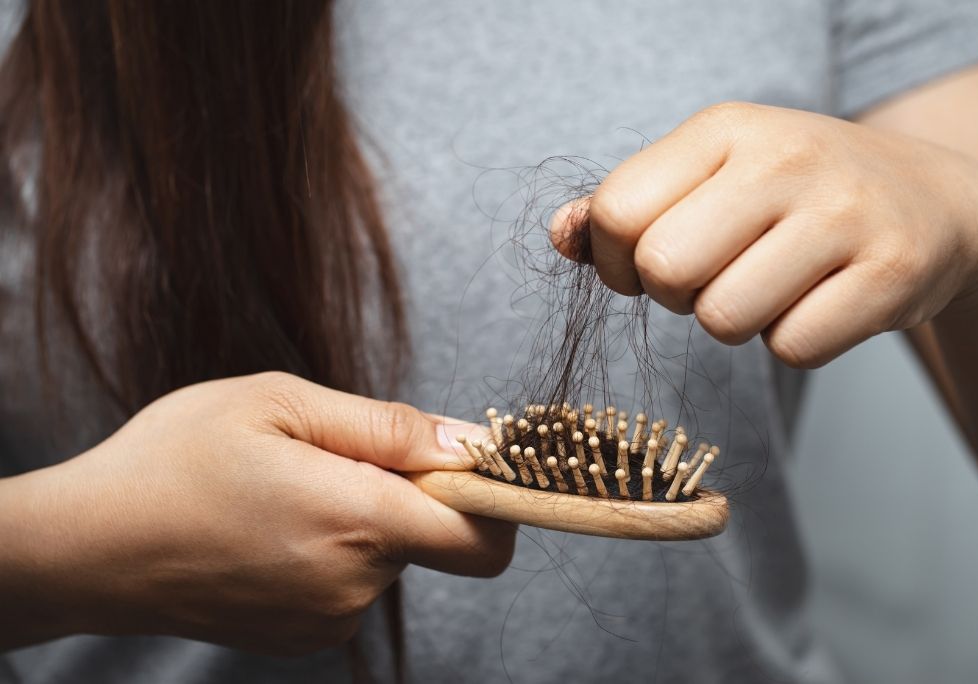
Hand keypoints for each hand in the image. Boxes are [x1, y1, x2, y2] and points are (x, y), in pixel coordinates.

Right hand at [0, 372, 512, 653]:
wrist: (87, 548)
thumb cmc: (175, 459)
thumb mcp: (280, 403)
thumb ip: (388, 427)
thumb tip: (469, 442)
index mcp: (357, 520)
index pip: (484, 536)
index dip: (493, 496)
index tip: (464, 462)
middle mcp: (354, 584)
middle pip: (434, 536)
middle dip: (406, 492)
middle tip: (330, 456)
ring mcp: (327, 620)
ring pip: (389, 556)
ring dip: (361, 518)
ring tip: (285, 490)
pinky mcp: (303, 638)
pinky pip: (352, 582)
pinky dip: (333, 551)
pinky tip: (272, 527)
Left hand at [552, 102, 977, 366]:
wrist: (932, 200)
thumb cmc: (795, 195)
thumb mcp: (711, 175)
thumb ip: (626, 206)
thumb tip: (561, 235)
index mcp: (724, 129)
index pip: (617, 211)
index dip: (616, 261)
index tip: (649, 265)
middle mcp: (784, 159)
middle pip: (664, 270)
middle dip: (676, 295)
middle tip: (715, 278)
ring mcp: (844, 213)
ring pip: (724, 319)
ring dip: (735, 322)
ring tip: (771, 285)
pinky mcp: (892, 272)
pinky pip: (792, 348)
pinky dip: (795, 341)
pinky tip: (819, 301)